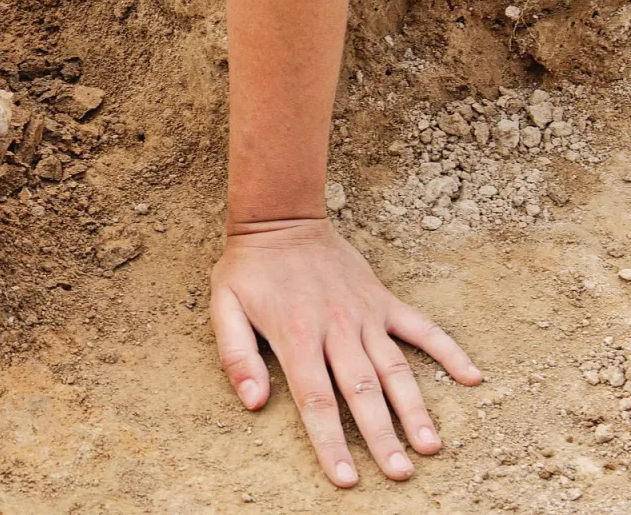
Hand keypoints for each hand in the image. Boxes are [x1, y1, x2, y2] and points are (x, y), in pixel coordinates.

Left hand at [210, 218, 481, 486]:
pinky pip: (423, 328)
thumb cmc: (250, 269)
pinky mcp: (383, 301)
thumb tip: (253, 402)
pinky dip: (450, 351)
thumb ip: (236, 355)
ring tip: (432, 446)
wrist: (281, 220)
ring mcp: (364, 314)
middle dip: (382, 437)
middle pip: (362, 392)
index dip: (331, 442)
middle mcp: (336, 328)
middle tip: (400, 475)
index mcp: (296, 336)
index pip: (316, 400)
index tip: (346, 478)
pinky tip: (473, 378)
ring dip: (415, 408)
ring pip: (395, 368)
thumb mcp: (224, 307)